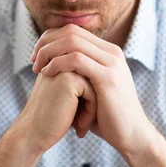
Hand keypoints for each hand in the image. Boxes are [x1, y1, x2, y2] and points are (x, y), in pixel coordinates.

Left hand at [31, 24, 156, 155]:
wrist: (132, 135)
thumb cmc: (109, 116)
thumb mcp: (93, 88)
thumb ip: (80, 73)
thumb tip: (55, 65)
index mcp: (108, 52)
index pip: (74, 31)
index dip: (51, 39)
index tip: (37, 56)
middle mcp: (112, 52)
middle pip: (71, 31)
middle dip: (47, 42)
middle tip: (33, 60)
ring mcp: (111, 63)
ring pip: (72, 41)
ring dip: (49, 52)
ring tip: (38, 68)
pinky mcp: (107, 77)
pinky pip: (76, 60)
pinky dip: (57, 63)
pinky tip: (47, 74)